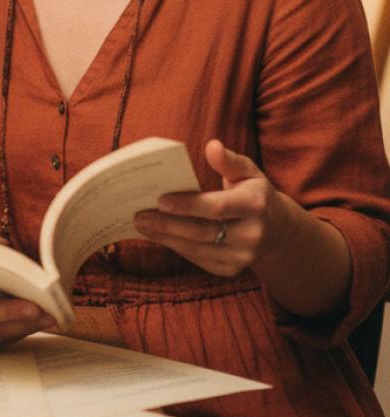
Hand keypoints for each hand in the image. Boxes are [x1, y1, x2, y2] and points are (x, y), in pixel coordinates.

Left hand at [133, 139, 292, 276]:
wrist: (277, 230)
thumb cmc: (253, 193)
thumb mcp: (248, 172)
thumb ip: (229, 160)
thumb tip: (212, 146)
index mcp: (255, 205)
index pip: (217, 207)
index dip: (188, 205)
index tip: (160, 200)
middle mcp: (252, 235)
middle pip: (202, 232)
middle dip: (167, 224)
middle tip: (139, 215)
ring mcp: (242, 256)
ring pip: (197, 248)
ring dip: (166, 237)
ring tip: (142, 225)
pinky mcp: (231, 269)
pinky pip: (198, 259)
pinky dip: (176, 247)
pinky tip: (158, 235)